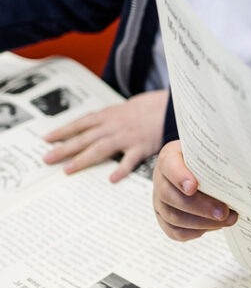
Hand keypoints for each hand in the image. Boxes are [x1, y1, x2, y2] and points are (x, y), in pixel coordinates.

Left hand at [43, 89, 168, 182]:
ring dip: (83, 159)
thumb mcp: (119, 110)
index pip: (80, 123)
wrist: (167, 108)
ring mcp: (127, 137)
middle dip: (65, 148)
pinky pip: (130, 160)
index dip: (63, 131)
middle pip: (85, 138)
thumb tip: (80, 131)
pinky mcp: (142, 147)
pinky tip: (111, 179)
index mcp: (107, 116)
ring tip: (68, 169)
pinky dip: (121, 169)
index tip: (47, 139)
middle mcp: (114, 126)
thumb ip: (102, 121)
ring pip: (101, 148)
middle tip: (48, 159)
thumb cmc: (141, 113)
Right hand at [153, 140, 235, 240]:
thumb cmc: (206, 160)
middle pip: (171, 196)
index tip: (193, 186)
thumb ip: (220, 157)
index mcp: (170, 158)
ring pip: (174, 217)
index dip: (179, 177)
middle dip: (200, 207)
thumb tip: (244, 168)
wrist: (197, 171)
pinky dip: (197, 231)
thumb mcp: (211, 152)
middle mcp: (160, 180)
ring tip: (228, 220)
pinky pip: (176, 232)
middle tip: (224, 212)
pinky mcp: (165, 220)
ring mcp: (160, 202)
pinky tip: (215, 226)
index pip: (169, 165)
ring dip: (203, 222)